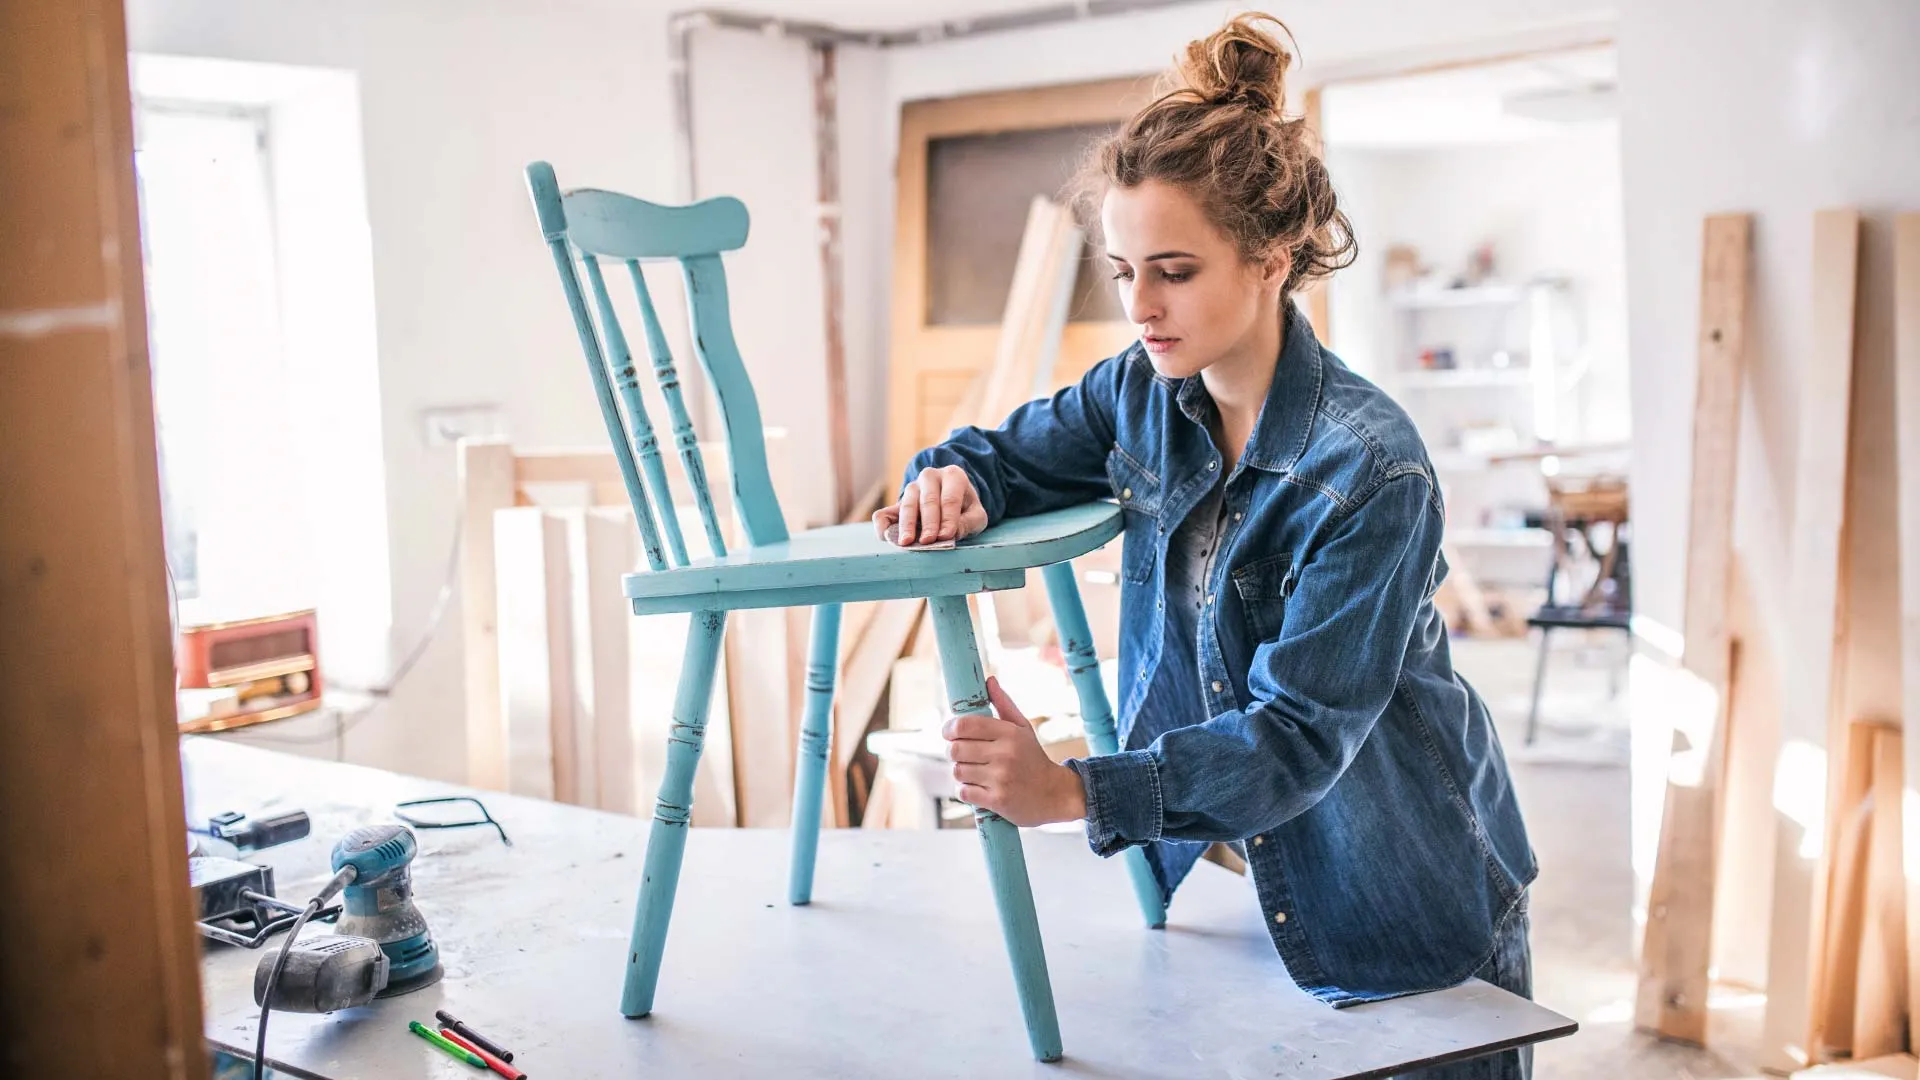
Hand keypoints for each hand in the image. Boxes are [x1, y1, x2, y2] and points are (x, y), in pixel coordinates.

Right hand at [873, 465, 987, 546]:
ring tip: (907, 543)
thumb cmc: (965, 509)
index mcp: (953, 476)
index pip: (950, 499)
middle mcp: (930, 477)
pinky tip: (886, 538)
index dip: (948, 518)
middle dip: (928, 523)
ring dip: (906, 525)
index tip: (947, 536)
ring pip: (907, 505)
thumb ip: (969, 523)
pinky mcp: (896, 504)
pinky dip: (882, 525)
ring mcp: (911, 488)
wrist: (950, 500)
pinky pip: (884, 513)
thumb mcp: (976, 515)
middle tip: (928, 541)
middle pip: (928, 501)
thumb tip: (950, 534)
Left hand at [942, 676, 1087, 826]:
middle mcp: (1004, 754)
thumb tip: (989, 680)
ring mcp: (1000, 778)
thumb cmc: (1033, 758)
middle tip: (962, 753)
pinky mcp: (997, 800)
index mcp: (1009, 733)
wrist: (1054, 794)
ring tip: (974, 771)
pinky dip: (966, 790)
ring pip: (958, 771)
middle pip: (956, 749)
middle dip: (954, 751)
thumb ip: (1004, 704)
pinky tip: (978, 787)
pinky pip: (963, 792)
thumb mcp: (1023, 728)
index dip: (949, 728)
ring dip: (961, 772)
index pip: (965, 725)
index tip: (949, 732)